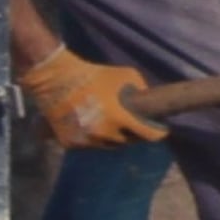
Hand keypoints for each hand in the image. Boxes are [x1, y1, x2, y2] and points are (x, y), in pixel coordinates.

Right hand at [19, 45, 160, 148]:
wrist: (57, 80)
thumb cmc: (94, 75)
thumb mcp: (126, 75)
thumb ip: (140, 90)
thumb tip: (148, 102)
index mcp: (120, 118)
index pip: (148, 135)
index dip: (157, 133)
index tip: (161, 130)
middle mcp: (105, 134)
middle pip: (127, 142)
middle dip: (132, 134)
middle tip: (132, 124)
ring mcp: (87, 141)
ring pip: (107, 145)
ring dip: (113, 137)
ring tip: (112, 124)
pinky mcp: (70, 143)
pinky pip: (89, 144)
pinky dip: (93, 138)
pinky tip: (93, 125)